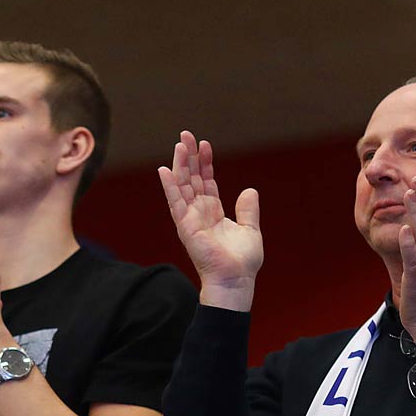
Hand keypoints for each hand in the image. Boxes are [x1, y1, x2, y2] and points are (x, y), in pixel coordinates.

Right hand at [157, 131, 262, 310]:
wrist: (235, 280)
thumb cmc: (242, 261)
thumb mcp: (250, 230)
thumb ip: (247, 210)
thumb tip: (249, 190)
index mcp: (213, 212)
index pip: (206, 181)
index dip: (205, 162)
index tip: (205, 144)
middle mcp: (199, 212)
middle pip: (191, 178)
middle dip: (189, 156)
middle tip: (186, 135)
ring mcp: (190, 218)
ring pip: (182, 185)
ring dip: (180, 164)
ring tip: (179, 144)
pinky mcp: (185, 226)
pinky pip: (175, 202)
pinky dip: (169, 186)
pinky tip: (164, 170)